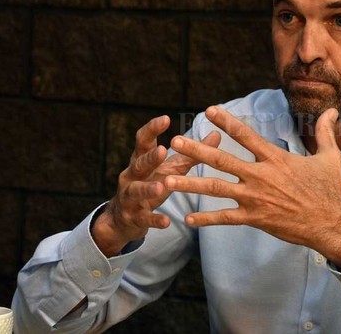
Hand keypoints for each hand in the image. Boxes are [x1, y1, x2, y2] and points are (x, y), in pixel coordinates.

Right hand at [92, 115, 220, 256]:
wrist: (123, 218)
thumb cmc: (151, 184)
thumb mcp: (169, 169)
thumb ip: (191, 154)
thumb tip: (217, 134)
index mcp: (140, 160)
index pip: (143, 141)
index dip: (152, 129)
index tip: (166, 118)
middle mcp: (131, 176)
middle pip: (138, 164)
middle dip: (150, 158)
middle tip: (163, 151)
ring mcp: (130, 197)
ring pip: (136, 191)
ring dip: (148, 189)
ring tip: (160, 187)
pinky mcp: (133, 217)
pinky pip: (143, 218)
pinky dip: (154, 220)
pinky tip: (166, 222)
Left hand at [165, 107, 340, 267]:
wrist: (333, 222)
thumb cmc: (331, 189)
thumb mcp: (330, 156)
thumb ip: (325, 132)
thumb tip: (333, 110)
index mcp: (275, 158)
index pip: (245, 135)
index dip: (225, 121)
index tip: (208, 110)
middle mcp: (261, 175)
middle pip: (221, 159)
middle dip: (196, 150)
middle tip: (175, 141)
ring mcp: (255, 198)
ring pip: (215, 189)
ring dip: (190, 184)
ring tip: (166, 181)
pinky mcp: (255, 218)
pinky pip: (225, 218)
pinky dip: (206, 219)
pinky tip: (188, 220)